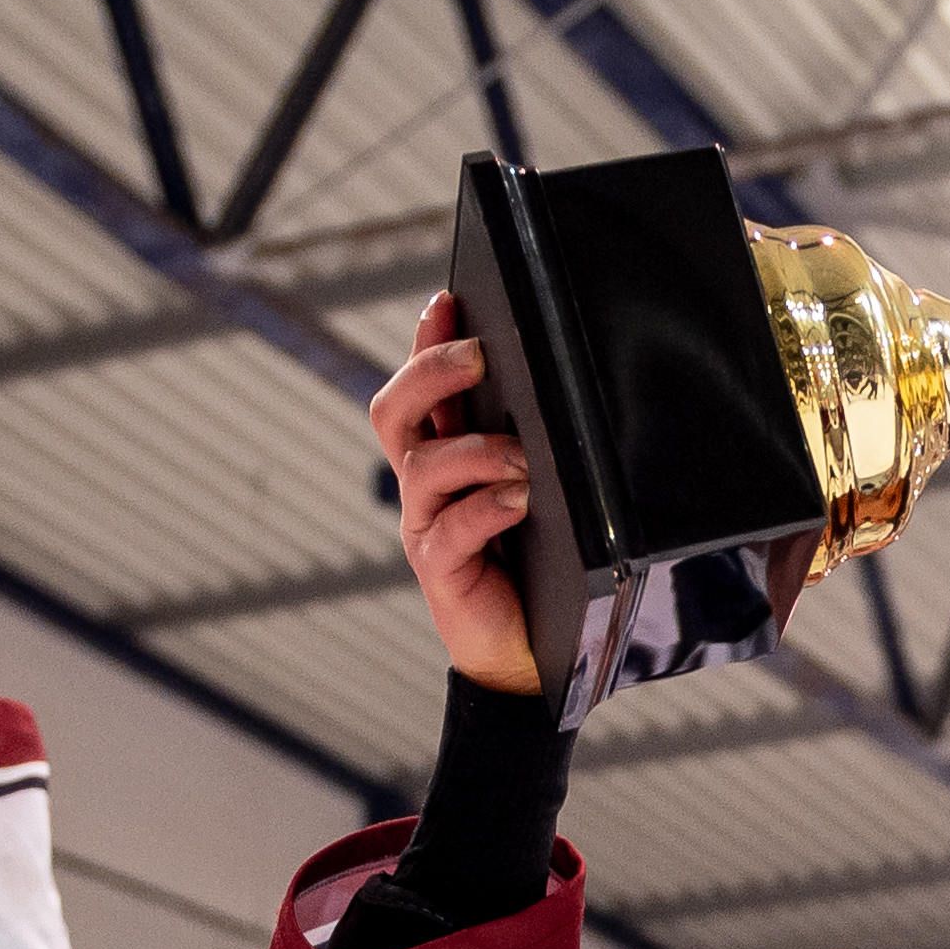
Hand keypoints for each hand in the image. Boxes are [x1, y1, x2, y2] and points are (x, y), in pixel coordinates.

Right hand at [376, 298, 537, 696]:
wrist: (521, 647)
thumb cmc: (531, 560)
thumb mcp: (528, 488)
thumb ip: (526, 443)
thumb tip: (554, 386)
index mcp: (441, 456)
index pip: (418, 387)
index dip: (425, 342)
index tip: (448, 301)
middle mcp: (423, 485)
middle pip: (395, 412)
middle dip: (431, 374)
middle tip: (477, 355)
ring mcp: (426, 524)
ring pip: (422, 466)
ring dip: (475, 451)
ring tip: (521, 457)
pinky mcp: (440, 568)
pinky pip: (453, 528)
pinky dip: (488, 507)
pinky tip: (521, 501)